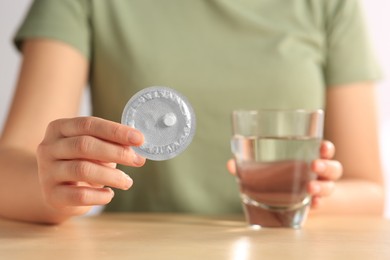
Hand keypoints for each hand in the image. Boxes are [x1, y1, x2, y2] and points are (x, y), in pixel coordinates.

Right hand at [36, 117, 144, 215]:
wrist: (57, 190)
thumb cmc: (82, 161)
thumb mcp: (95, 147)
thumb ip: (111, 143)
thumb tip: (138, 146)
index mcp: (59, 128)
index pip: (88, 124)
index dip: (115, 131)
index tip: (139, 139)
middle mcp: (48, 147)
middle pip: (84, 145)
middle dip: (117, 152)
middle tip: (138, 161)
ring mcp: (47, 172)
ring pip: (82, 169)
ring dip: (112, 175)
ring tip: (127, 181)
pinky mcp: (51, 195)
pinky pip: (79, 195)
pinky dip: (99, 195)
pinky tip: (109, 194)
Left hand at [226, 140, 342, 209]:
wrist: (292, 202)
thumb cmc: (281, 179)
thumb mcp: (268, 171)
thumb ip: (251, 167)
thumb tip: (230, 164)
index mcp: (310, 158)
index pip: (324, 151)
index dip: (326, 148)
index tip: (323, 147)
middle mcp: (319, 174)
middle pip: (333, 168)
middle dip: (326, 165)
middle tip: (314, 165)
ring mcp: (319, 190)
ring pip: (330, 186)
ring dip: (322, 186)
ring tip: (310, 188)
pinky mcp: (314, 206)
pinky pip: (322, 205)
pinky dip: (317, 204)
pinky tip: (312, 204)